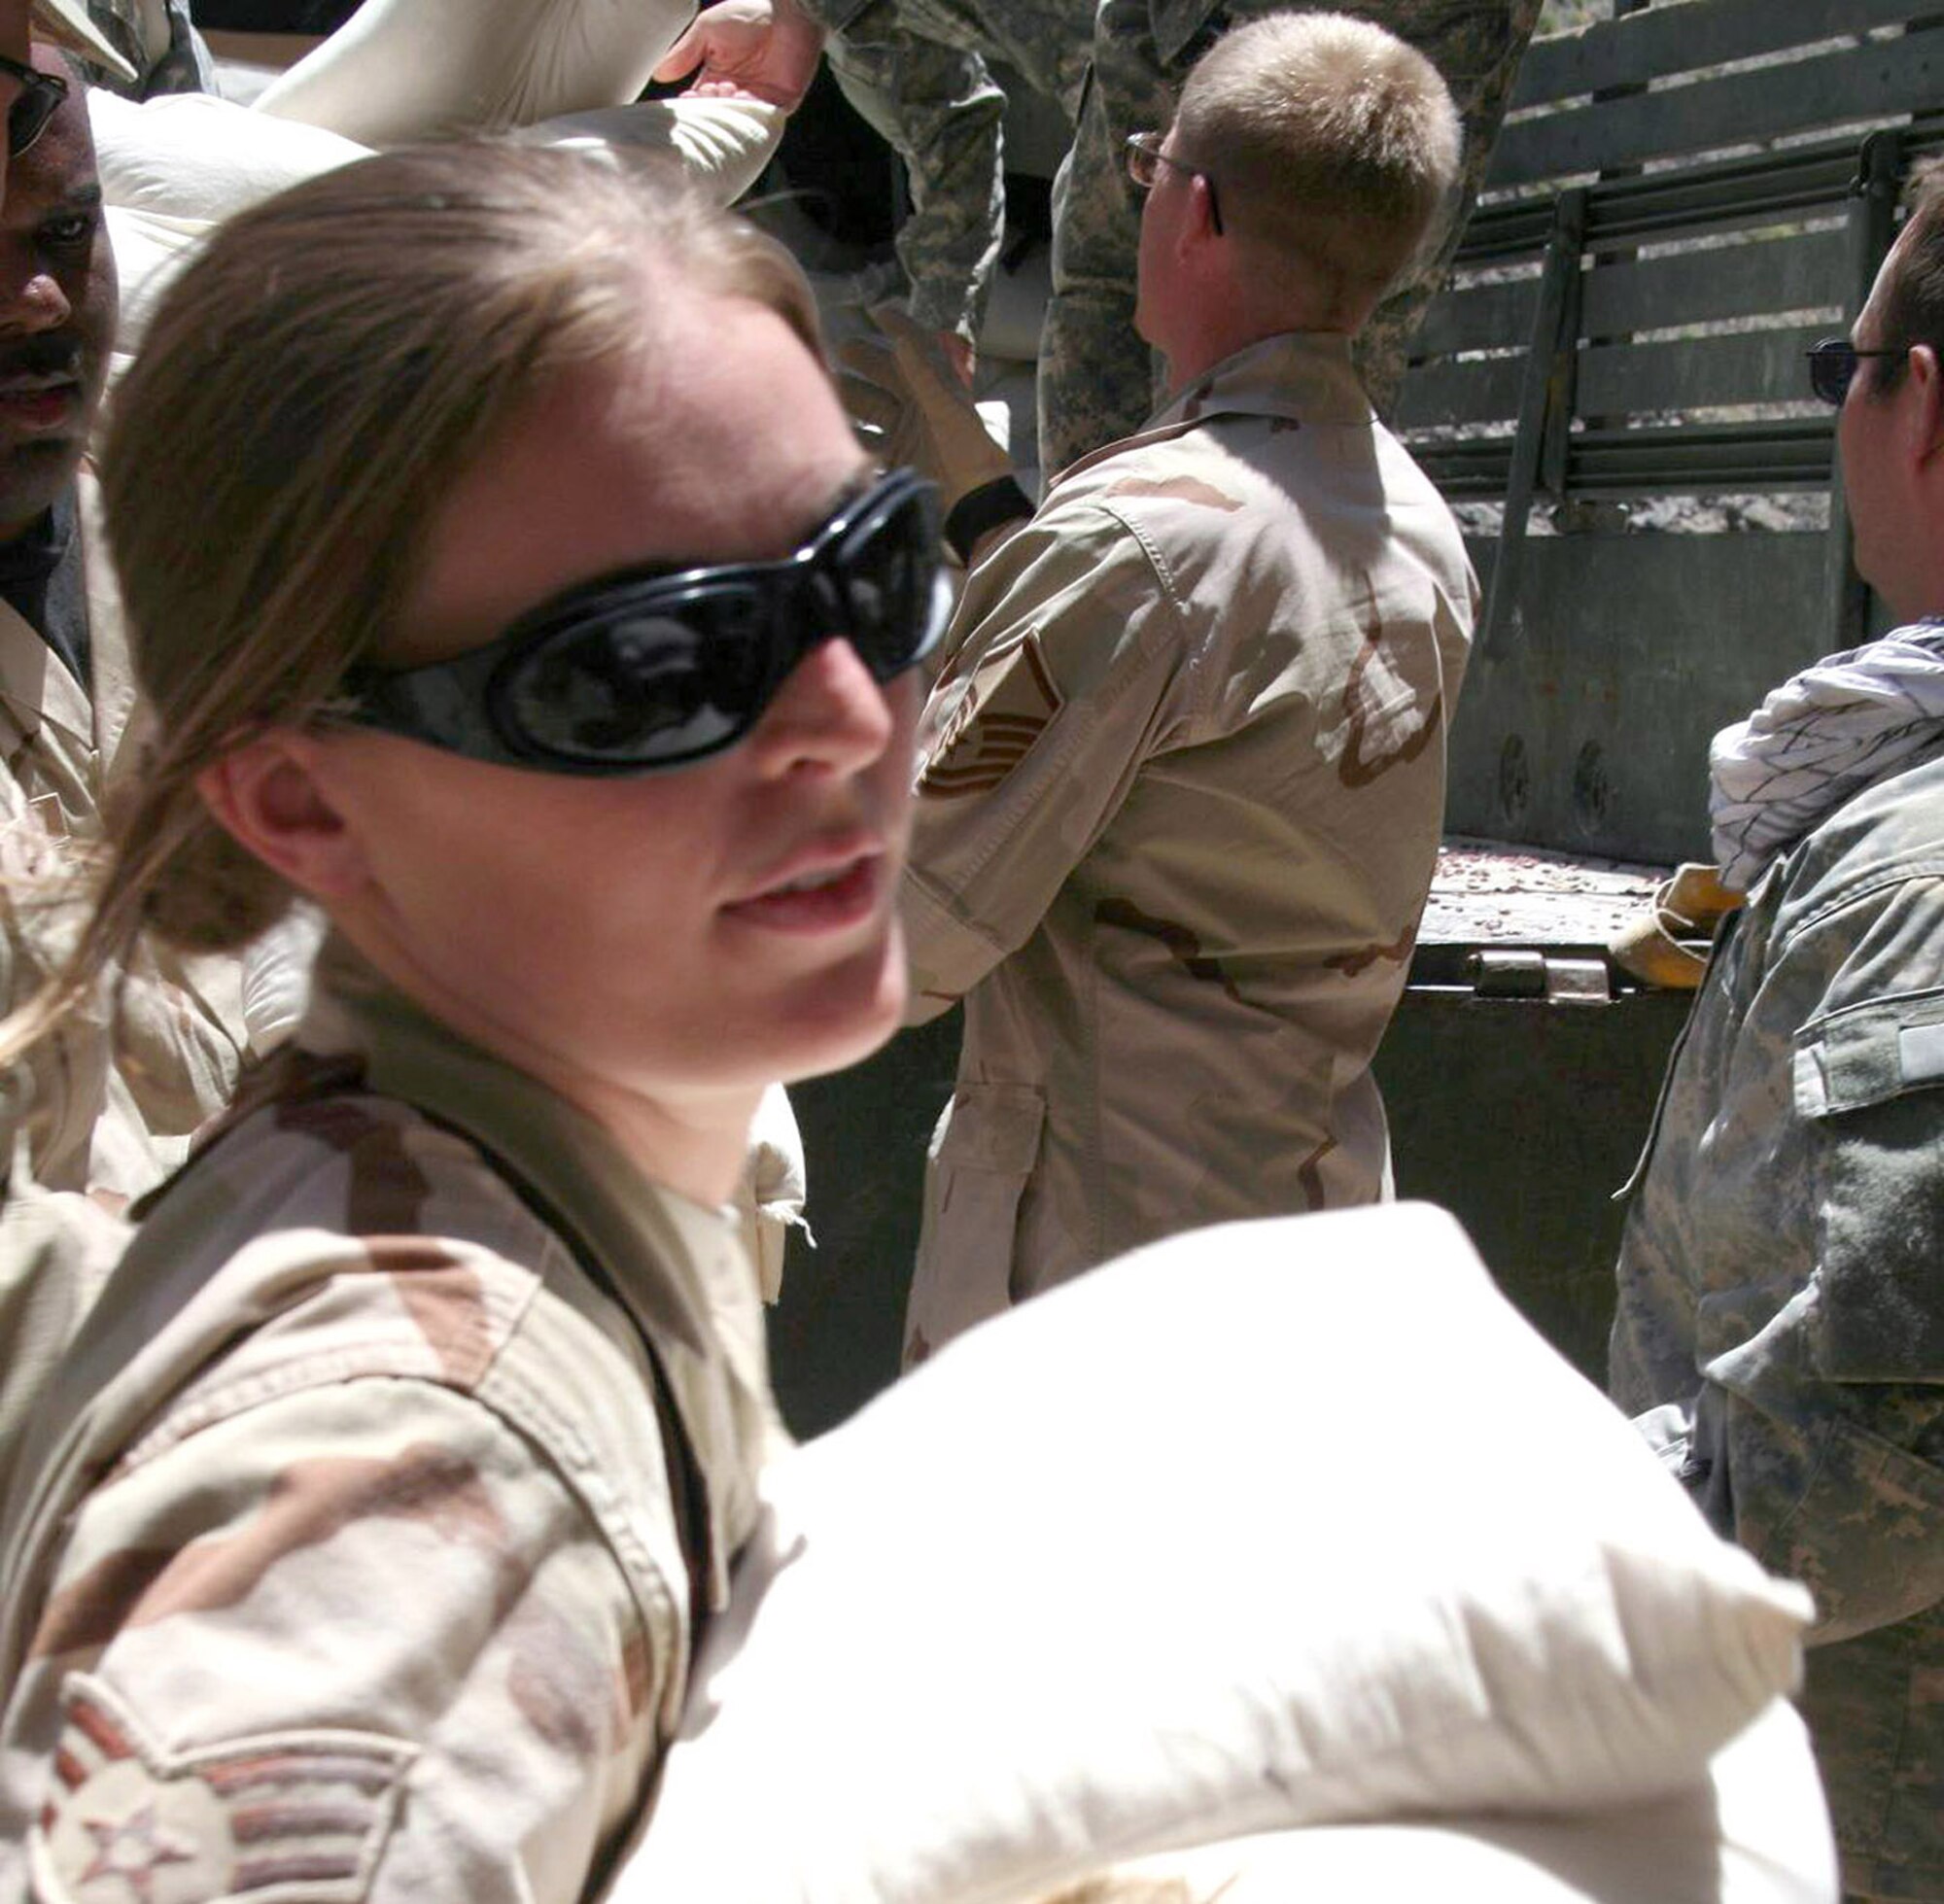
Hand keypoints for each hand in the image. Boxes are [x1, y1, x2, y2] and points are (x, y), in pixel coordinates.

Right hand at [653, 0, 824, 109]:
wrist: (787, 12)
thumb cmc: (747, 14)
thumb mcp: (707, 30)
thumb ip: (685, 52)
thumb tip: (659, 75)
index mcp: (715, 77)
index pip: (698, 101)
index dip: (692, 104)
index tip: (687, 98)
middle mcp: (735, 93)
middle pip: (717, 114)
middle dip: (711, 106)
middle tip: (710, 88)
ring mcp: (758, 101)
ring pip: (739, 119)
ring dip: (730, 108)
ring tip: (726, 88)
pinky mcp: (781, 105)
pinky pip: (764, 120)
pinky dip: (752, 114)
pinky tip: (744, 98)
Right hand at [835, 303, 1012, 507]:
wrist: (971, 504)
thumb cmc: (967, 453)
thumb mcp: (948, 410)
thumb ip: (925, 376)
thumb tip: (900, 340)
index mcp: (937, 388)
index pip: (916, 348)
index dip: (899, 326)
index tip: (875, 310)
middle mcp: (918, 405)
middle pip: (885, 373)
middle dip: (864, 359)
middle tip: (842, 349)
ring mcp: (903, 431)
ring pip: (869, 405)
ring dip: (850, 396)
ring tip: (828, 387)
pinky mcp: (893, 458)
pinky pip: (865, 440)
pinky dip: (850, 434)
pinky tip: (832, 427)